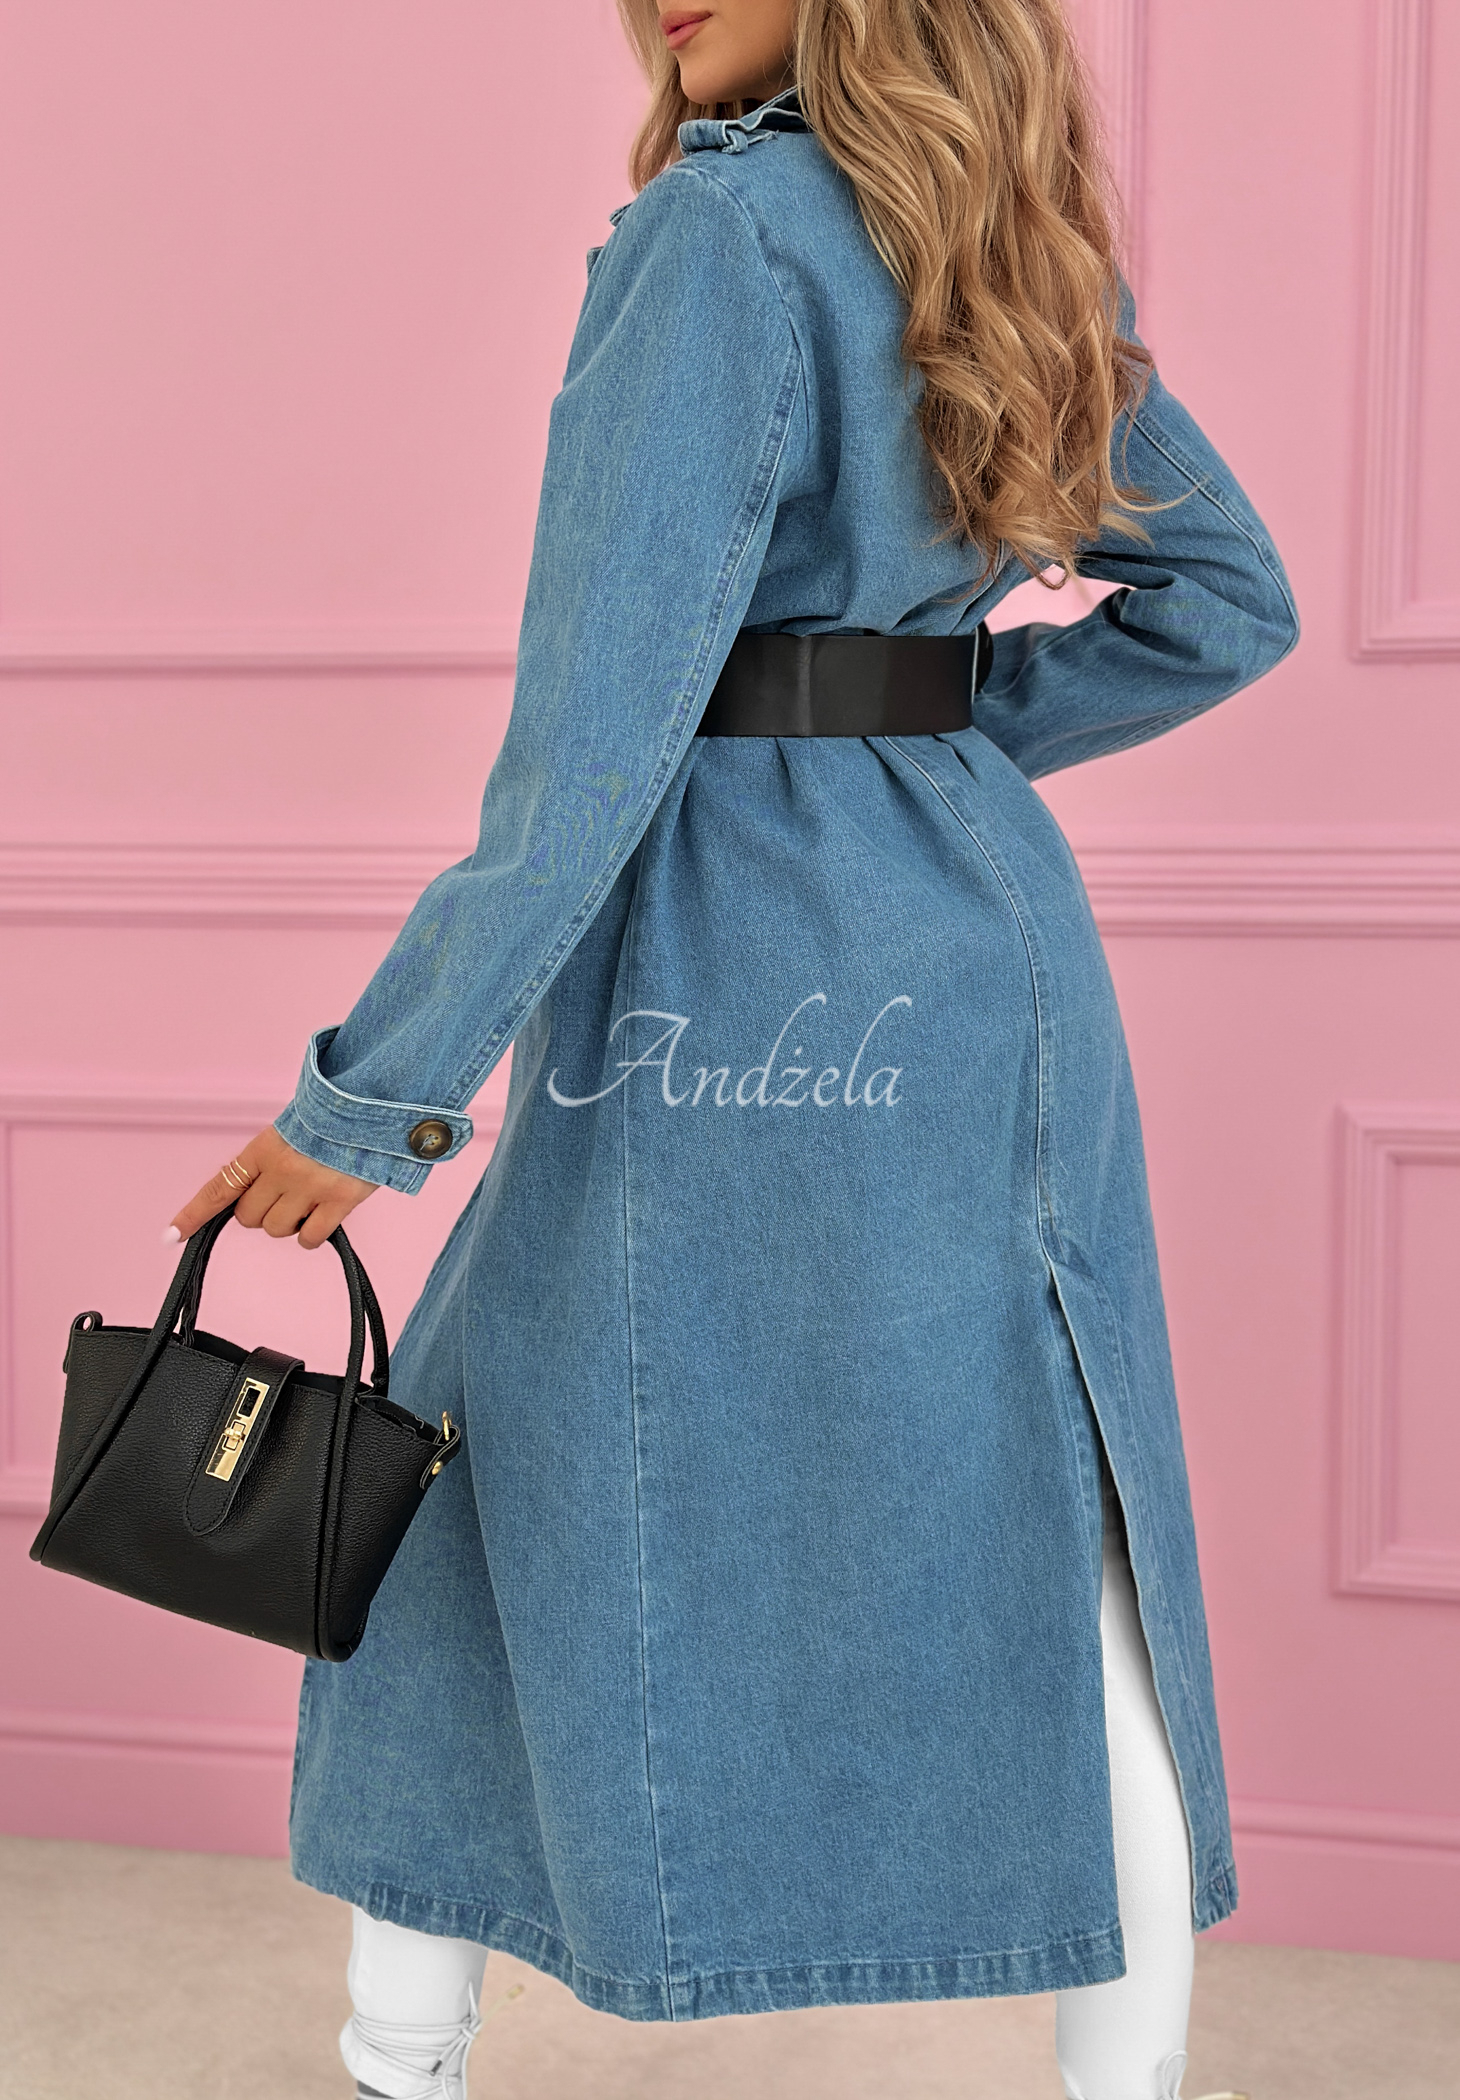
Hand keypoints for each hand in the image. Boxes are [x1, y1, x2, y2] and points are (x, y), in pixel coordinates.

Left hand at [167, 1126, 379, 1251]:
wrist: (378, 1103)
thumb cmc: (334, 1114)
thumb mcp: (292, 1126)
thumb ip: (267, 1158)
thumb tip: (249, 1192)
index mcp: (265, 1147)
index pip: (219, 1187)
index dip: (193, 1215)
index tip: (171, 1236)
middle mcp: (282, 1170)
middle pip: (248, 1217)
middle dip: (260, 1212)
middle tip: (283, 1196)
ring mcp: (310, 1187)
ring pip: (277, 1229)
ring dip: (287, 1223)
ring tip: (308, 1200)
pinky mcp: (340, 1201)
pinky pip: (309, 1238)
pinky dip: (310, 1235)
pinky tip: (321, 1219)